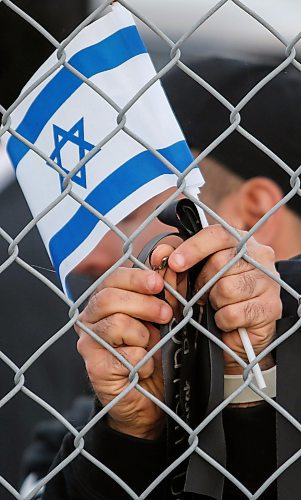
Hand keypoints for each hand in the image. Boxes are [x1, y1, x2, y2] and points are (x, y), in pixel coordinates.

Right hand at [75, 267, 172, 438]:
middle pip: (110, 298)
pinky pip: (124, 354)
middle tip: (166, 314)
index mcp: (104, 302)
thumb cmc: (154, 353)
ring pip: (117, 323)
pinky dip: (143, 359)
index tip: (158, 282)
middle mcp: (90, 320)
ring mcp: (89, 344)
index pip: (112, 278)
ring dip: (144, 335)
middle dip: (144, 304)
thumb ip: (166, 288)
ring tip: (151, 346)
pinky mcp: (95, 367)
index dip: (136, 277)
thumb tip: (165, 254)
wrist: (150, 400)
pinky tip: (143, 366)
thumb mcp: (164, 317)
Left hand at [164, 224, 281, 373]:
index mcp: (239, 242)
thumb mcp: (193, 276)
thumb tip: (158, 255)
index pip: (218, 235)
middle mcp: (259, 257)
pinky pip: (233, 313)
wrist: (239, 331)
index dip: (193, 248)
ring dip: (214, 302)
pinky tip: (227, 319)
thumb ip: (175, 262)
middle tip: (202, 294)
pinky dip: (223, 320)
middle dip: (203, 283)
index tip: (174, 263)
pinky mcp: (270, 308)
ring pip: (226, 288)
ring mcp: (268, 282)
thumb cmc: (215, 297)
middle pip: (220, 262)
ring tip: (218, 305)